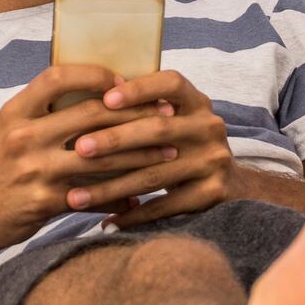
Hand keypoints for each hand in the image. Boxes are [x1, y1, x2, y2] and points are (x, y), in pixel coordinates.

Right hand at [0, 65, 177, 255]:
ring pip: (102, 158)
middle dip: (136, 114)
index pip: (57, 77)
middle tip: (167, 114)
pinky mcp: (44, 201)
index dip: (95, 75)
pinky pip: (93, 195)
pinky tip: (140, 196)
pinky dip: (120, 196)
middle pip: (91, 115)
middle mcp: (23, 136)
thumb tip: (94, 93)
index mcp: (14, 112)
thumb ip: (41, 112)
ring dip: (142, 155)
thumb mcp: (6, 130)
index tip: (125, 83)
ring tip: (169, 153)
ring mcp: (34, 170)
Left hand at [66, 70, 236, 228]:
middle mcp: (209, 127)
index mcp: (196, 101)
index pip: (171, 83)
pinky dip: (133, 214)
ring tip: (76, 197)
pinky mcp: (213, 193)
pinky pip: (165, 205)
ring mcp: (213, 161)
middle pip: (158, 130)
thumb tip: (78, 96)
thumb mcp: (172, 117)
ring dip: (111, 187)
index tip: (105, 99)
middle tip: (79, 148)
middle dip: (114, 139)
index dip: (139, 89)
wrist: (228, 182)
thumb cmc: (179, 142)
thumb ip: (139, 107)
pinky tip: (106, 221)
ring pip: (155, 174)